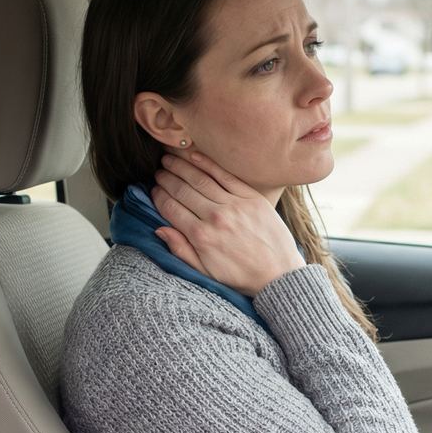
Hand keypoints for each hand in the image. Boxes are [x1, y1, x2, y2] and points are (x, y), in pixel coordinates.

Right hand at [150, 150, 305, 295]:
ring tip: (169, 160)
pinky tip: (193, 155)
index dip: (158, 196)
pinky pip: (224, 175)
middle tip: (158, 172)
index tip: (153, 189)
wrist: (278, 275)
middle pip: (183, 190)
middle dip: (166, 179)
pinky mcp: (251, 197)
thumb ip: (181, 250)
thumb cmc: (240, 277)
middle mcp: (215, 218)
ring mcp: (234, 205)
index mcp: (201, 237)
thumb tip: (159, 229)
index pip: (171, 208)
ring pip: (200, 179)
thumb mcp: (205, 272)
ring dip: (181, 166)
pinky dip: (207, 163)